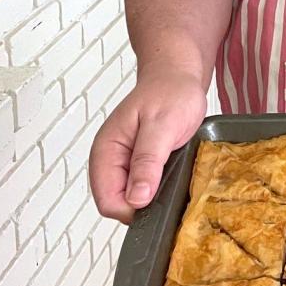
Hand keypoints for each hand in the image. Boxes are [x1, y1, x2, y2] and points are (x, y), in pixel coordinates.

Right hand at [88, 69, 207, 222]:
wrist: (178, 77)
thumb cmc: (170, 93)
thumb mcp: (162, 126)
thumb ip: (147, 162)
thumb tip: (136, 198)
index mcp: (106, 150)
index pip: (107, 201)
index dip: (131, 208)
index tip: (156, 198)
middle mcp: (110, 160)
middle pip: (116, 204)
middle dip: (142, 203)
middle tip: (168, 182)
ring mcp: (123, 163)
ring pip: (130, 199)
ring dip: (151, 195)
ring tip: (171, 173)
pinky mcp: (137, 165)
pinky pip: (142, 189)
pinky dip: (157, 188)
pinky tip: (171, 173)